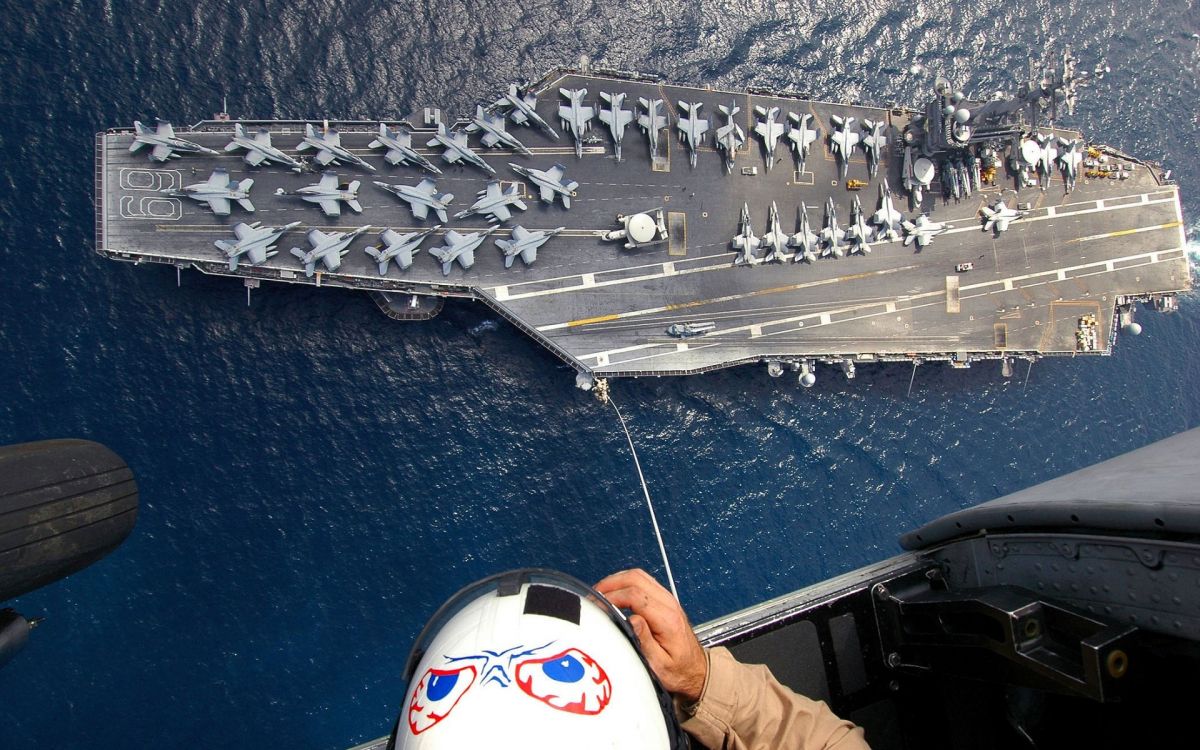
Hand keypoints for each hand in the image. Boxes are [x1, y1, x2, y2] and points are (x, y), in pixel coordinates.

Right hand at [595, 568, 707, 701]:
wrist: (696, 670)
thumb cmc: (678, 671)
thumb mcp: (659, 665)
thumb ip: (645, 641)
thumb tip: (630, 620)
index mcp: (667, 619)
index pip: (635, 595)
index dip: (613, 596)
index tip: (598, 605)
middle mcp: (669, 604)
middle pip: (636, 578)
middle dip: (611, 583)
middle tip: (594, 595)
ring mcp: (668, 599)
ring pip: (639, 575)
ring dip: (617, 580)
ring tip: (601, 593)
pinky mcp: (665, 600)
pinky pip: (643, 581)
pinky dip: (625, 582)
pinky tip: (615, 593)